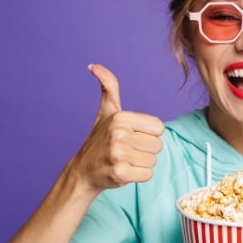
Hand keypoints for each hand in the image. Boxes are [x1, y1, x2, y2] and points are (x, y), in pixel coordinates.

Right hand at [67, 64, 164, 192]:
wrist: (83, 171)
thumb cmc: (99, 140)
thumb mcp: (106, 111)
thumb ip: (108, 87)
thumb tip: (94, 66)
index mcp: (121, 117)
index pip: (159, 128)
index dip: (148, 134)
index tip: (133, 136)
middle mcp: (119, 134)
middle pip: (158, 145)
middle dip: (146, 150)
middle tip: (128, 150)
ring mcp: (119, 154)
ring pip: (153, 161)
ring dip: (142, 163)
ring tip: (125, 160)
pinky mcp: (121, 173)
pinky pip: (148, 175)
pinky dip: (139, 176)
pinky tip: (125, 171)